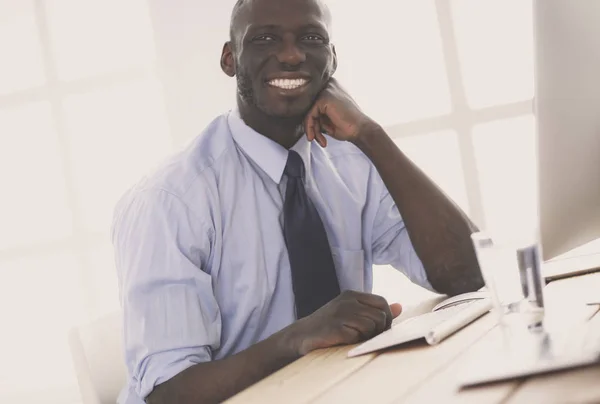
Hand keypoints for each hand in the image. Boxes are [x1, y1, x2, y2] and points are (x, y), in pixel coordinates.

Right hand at [288, 290, 402, 355]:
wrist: (301, 335)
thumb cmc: (329, 325)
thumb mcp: (351, 313)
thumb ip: (374, 310)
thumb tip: (399, 307)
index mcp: (352, 295)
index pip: (382, 302)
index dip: (386, 318)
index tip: (379, 329)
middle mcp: (347, 301)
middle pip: (380, 316)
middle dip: (377, 330)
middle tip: (365, 337)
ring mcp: (341, 313)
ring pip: (372, 326)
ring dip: (366, 336)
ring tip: (352, 338)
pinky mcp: (336, 327)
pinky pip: (358, 336)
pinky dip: (354, 342)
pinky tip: (343, 341)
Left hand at [304, 78, 377, 146]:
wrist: (360, 130)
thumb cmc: (345, 126)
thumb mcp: (326, 118)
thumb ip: (315, 113)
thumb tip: (299, 116)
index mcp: (330, 87)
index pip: (311, 102)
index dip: (311, 120)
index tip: (314, 135)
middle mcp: (328, 84)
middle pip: (308, 106)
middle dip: (312, 124)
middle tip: (318, 138)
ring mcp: (327, 89)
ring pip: (308, 111)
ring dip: (312, 128)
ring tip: (320, 139)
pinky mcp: (325, 98)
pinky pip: (310, 114)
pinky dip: (311, 127)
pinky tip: (317, 137)